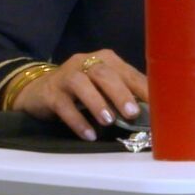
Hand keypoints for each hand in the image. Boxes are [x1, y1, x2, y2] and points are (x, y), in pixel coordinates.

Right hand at [12, 49, 148, 140]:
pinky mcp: (50, 93)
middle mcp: (86, 62)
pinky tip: (89, 135)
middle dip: (120, 93)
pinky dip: (78, 121)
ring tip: (109, 121)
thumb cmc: (81, 89)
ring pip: (82, 85)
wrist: (38, 90)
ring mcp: (66, 76)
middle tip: (132, 113)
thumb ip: (123, 92)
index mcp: (106, 59)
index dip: (141, 87)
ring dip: (97, 103)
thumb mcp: (103, 86)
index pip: (127, 71)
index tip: (156, 104)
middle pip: (104, 74)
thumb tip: (151, 110)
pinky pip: (64, 106)